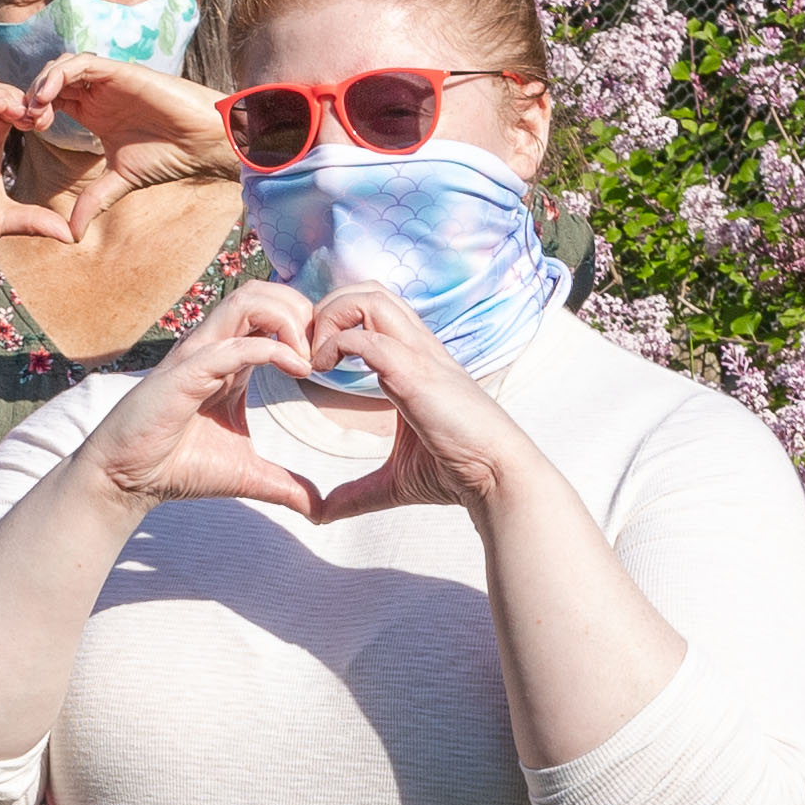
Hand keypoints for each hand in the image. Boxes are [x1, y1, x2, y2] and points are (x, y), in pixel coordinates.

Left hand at [23, 54, 237, 221]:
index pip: (51, 101)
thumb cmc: (168, 156)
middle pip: (51, 81)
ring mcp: (109, 81)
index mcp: (93, 112)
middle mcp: (98, 93)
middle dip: (31, 97)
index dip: (32, 111)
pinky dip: (60, 74)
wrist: (200, 144)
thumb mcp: (119, 182)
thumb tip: (71, 236)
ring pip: (62, 67)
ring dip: (41, 84)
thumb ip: (93, 201)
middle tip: (24, 121)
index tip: (24, 131)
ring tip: (34, 110)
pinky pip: (82, 63)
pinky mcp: (121, 72)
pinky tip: (47, 96)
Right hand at [66, 282, 335, 513]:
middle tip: (321, 352)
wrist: (128, 481)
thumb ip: (284, 484)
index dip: (307, 326)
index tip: (328, 363)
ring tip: (307, 359)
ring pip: (247, 300)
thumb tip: (318, 511)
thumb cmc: (179, 468)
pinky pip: (232, 344)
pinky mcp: (185, 373)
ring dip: (287, 320)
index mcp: (231, 359)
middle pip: (263, 291)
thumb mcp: (246, 473)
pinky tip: (298, 371)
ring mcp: (198, 355)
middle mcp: (214, 347)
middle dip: (301, 311)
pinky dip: (272, 349)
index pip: (272, 310)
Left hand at [296, 283, 544, 518]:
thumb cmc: (455, 473)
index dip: (337, 322)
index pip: (373, 310)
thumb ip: (354, 493)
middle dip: (329, 309)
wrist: (497, 476)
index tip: (313, 362)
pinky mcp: (415, 373)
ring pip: (368, 299)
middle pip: (369, 290)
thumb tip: (320, 514)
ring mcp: (419, 355)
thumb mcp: (393, 481)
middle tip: (307, 352)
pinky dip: (335, 344)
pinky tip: (322, 371)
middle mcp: (419, 347)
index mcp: (416, 361)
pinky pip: (366, 338)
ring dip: (331, 318)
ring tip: (315, 359)